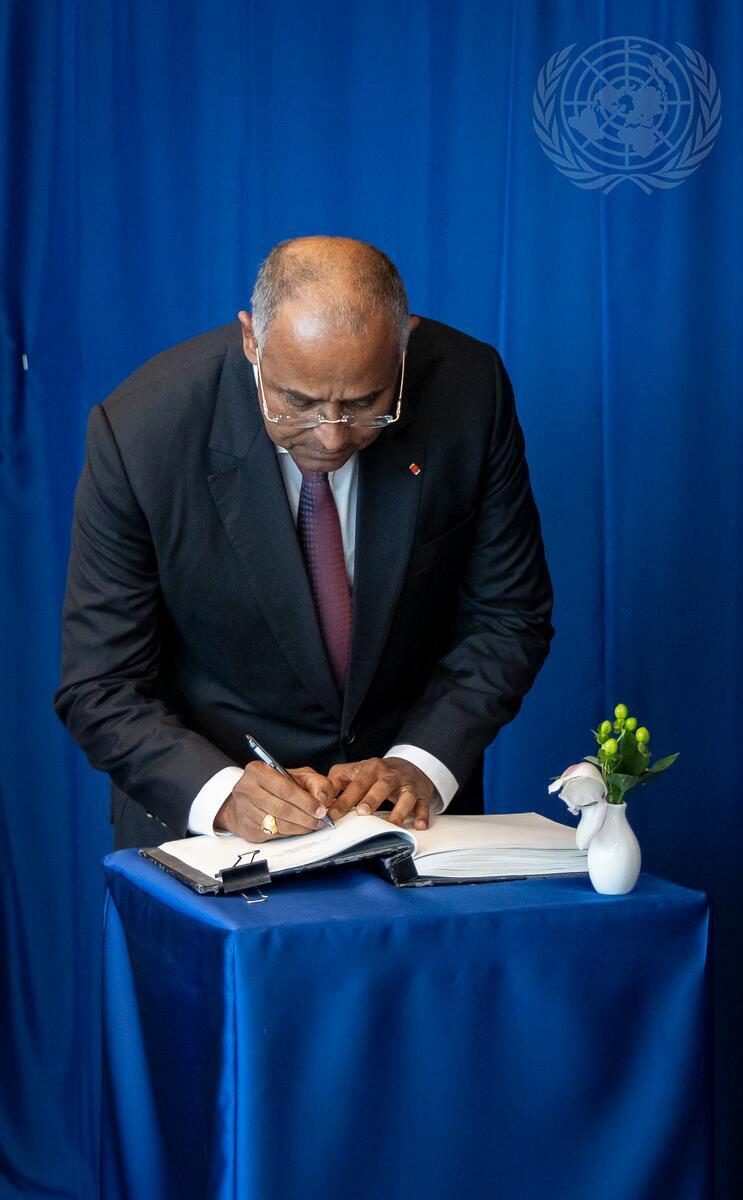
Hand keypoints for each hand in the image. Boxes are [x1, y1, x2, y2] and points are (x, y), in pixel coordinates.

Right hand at [216, 763, 333, 840]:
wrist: (250, 796)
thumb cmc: (277, 784)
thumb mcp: (299, 775)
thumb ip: (315, 782)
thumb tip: (322, 798)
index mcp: (258, 771)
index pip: (285, 789)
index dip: (306, 802)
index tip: (321, 809)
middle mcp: (246, 790)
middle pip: (282, 809)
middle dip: (305, 817)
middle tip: (320, 821)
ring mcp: (244, 811)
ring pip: (278, 825)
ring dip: (300, 828)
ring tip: (313, 825)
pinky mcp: (247, 829)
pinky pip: (273, 835)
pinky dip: (290, 833)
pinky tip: (298, 828)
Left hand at [328, 757, 434, 829]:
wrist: (409, 766)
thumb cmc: (376, 774)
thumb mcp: (355, 772)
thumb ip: (336, 782)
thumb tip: (320, 799)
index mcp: (371, 769)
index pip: (356, 784)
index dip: (344, 799)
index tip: (332, 814)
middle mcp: (390, 775)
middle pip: (381, 786)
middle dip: (372, 799)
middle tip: (362, 812)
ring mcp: (408, 785)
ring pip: (405, 796)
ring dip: (399, 810)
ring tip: (392, 824)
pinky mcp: (421, 794)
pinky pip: (423, 805)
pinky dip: (423, 815)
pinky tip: (420, 826)